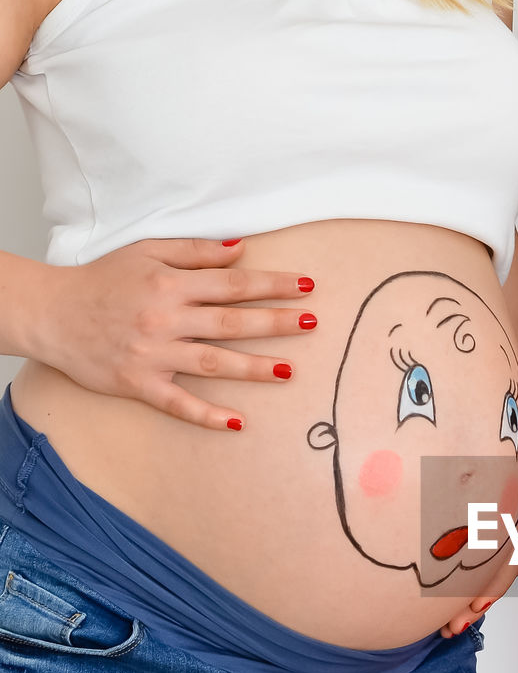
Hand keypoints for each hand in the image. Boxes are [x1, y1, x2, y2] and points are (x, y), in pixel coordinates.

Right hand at [29, 238, 317, 429]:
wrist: (49, 313)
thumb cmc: (101, 281)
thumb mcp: (146, 253)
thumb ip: (195, 252)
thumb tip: (242, 250)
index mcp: (169, 285)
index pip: (233, 284)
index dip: (272, 284)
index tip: (306, 286)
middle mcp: (164, 319)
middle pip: (231, 322)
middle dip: (276, 322)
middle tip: (313, 322)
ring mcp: (153, 354)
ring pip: (213, 363)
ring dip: (254, 368)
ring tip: (290, 370)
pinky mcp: (138, 384)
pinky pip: (178, 403)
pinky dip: (207, 415)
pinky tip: (237, 422)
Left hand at [439, 442, 517, 637]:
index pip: (513, 557)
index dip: (496, 581)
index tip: (477, 602)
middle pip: (497, 578)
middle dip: (474, 604)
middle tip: (450, 629)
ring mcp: (510, 541)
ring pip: (488, 578)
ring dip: (467, 603)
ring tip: (444, 628)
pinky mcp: (498, 539)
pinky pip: (483, 568)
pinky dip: (466, 588)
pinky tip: (446, 605)